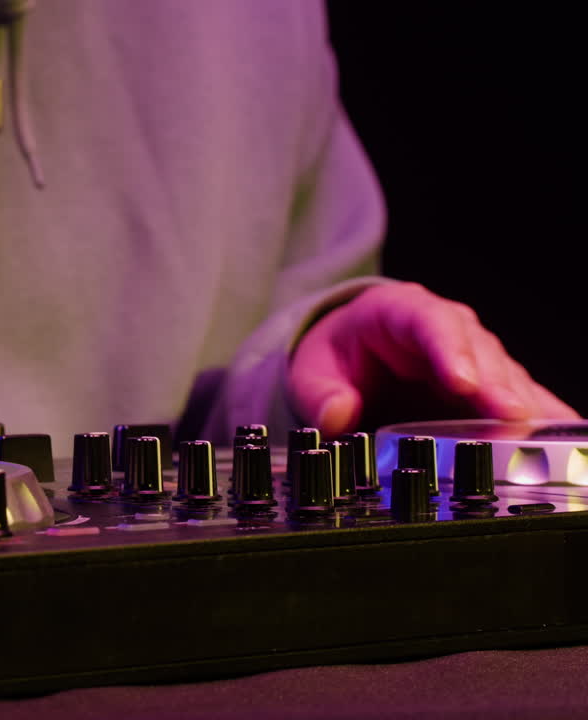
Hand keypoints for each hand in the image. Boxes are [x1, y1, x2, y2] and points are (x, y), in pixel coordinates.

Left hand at [288, 281, 578, 435]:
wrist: (351, 357)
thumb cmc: (338, 357)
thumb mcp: (312, 371)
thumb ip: (319, 393)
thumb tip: (337, 414)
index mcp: (403, 311)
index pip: (431, 323)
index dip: (451, 351)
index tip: (464, 382)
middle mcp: (450, 332)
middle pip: (481, 354)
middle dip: (497, 387)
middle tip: (513, 418)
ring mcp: (477, 360)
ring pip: (508, 380)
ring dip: (526, 410)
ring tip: (548, 440)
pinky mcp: (491, 390)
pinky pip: (521, 404)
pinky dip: (543, 424)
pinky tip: (567, 445)